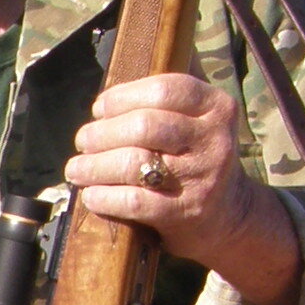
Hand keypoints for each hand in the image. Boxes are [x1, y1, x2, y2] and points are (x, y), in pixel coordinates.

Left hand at [65, 74, 301, 304]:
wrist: (228, 214)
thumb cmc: (194, 159)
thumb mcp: (195, 122)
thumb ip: (162, 104)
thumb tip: (103, 102)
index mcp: (216, 107)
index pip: (163, 90)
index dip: (122, 97)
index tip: (99, 109)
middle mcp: (214, 140)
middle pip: (143, 125)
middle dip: (102, 133)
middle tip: (83, 141)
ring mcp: (202, 177)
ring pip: (133, 162)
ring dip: (94, 165)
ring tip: (76, 168)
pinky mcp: (186, 212)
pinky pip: (133, 201)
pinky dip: (104, 197)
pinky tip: (91, 195)